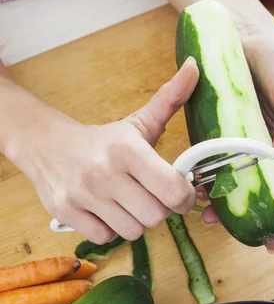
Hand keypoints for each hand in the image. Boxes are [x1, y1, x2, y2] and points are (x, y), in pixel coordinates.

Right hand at [25, 58, 198, 242]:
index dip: (184, 198)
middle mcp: (104, 172)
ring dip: (134, 221)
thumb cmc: (104, 141)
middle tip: (150, 197)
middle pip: (155, 217)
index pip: (174, 191)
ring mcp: (82, 194)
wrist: (47, 146)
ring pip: (132, 231)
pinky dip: (110, 230)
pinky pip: (105, 238)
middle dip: (158, 210)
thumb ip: (170, 99)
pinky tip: (106, 211)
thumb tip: (196, 66)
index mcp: (127, 149)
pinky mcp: (64, 212)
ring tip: (126, 203)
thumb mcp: (138, 122)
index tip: (179, 193)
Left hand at [202, 21, 273, 250]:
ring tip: (207, 217)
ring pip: (229, 178)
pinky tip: (194, 187)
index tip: (273, 242)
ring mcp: (235, 141)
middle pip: (254, 189)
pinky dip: (203, 174)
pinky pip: (209, 158)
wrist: (243, 35)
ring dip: (220, 199)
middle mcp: (259, 148)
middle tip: (230, 232)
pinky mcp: (213, 131)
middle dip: (244, 214)